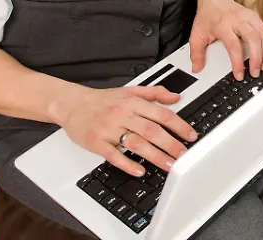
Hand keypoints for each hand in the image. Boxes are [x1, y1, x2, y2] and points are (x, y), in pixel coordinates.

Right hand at [56, 85, 197, 176]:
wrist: (72, 104)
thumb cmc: (102, 100)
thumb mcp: (130, 90)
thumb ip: (154, 92)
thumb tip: (176, 97)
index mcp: (132, 102)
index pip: (161, 114)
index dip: (178, 126)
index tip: (190, 135)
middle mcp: (122, 115)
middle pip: (151, 130)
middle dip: (170, 144)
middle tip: (183, 155)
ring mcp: (109, 129)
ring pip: (135, 143)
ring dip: (155, 155)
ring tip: (169, 165)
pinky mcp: (96, 142)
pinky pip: (113, 155)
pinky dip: (127, 164)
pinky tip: (140, 170)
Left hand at [190, 0, 262, 79]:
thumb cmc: (207, 17)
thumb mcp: (196, 34)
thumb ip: (196, 53)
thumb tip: (196, 68)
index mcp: (222, 25)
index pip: (233, 45)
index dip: (238, 62)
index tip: (239, 75)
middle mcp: (237, 19)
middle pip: (252, 38)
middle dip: (256, 58)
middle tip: (255, 72)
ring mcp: (248, 16)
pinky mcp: (255, 16)